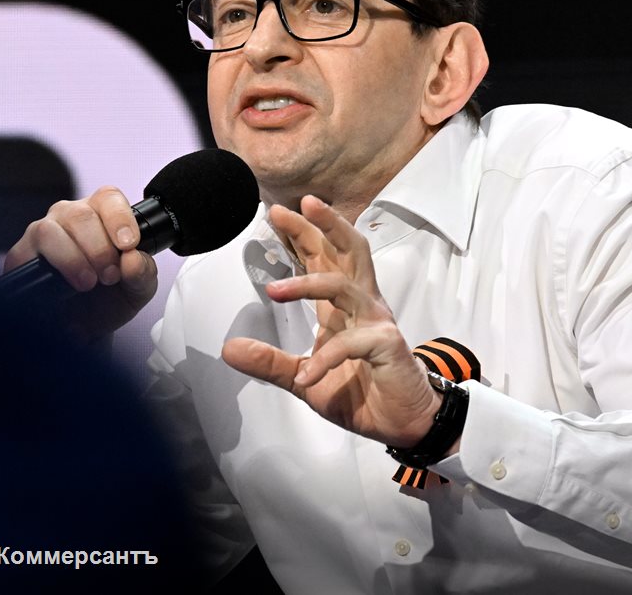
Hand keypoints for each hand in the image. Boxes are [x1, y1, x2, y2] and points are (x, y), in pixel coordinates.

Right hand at [3, 186, 157, 339]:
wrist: (86, 327)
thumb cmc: (111, 297)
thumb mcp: (138, 288)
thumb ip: (143, 272)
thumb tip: (133, 259)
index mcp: (102, 214)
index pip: (108, 198)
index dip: (119, 219)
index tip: (128, 245)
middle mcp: (70, 216)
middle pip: (80, 215)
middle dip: (99, 249)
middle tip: (109, 276)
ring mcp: (43, 232)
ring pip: (50, 230)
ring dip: (73, 259)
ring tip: (88, 283)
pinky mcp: (21, 254)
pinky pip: (26, 254)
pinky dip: (48, 271)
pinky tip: (61, 286)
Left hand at [222, 196, 440, 447]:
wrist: (403, 423)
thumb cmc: (360, 393)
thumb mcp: (304, 379)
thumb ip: (270, 362)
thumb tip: (228, 349)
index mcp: (342, 306)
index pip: (324, 258)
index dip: (303, 233)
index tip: (276, 213)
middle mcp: (362, 304)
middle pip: (346, 251)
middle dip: (321, 226)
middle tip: (291, 207)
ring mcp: (376, 321)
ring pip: (343, 285)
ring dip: (307, 284)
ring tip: (274, 290)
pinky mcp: (386, 344)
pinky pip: (351, 343)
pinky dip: (325, 359)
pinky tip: (306, 375)